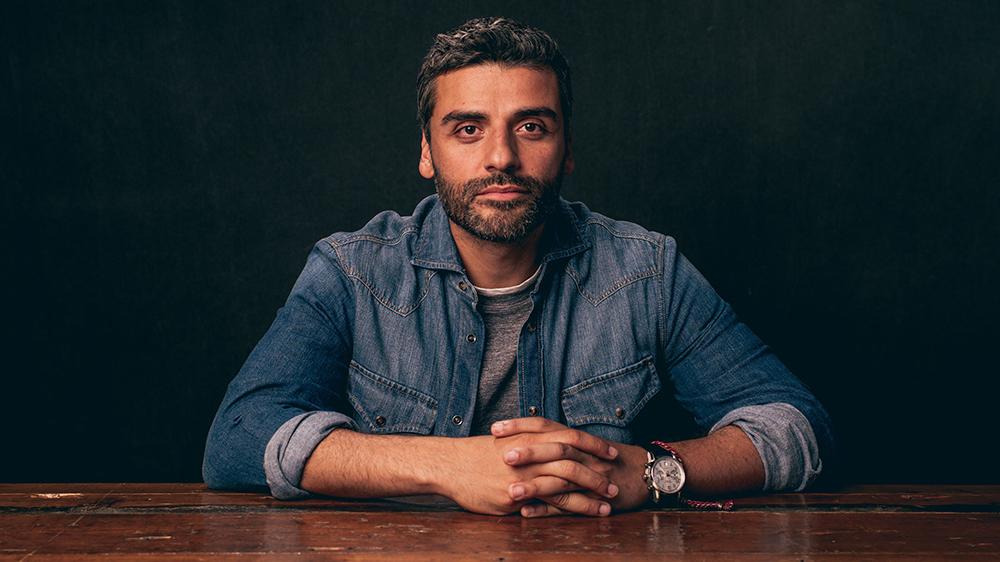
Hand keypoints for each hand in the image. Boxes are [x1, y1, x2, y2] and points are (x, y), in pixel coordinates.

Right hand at [430, 420, 620, 516]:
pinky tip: (583, 515)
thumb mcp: (508, 439)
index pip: (571, 437)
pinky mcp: (518, 495)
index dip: (594, 445)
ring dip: (591, 495)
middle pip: (575, 461)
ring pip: (568, 483)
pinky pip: (551, 503)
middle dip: (598, 473)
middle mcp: (532, 452)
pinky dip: (571, 509)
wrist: (450, 464)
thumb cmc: (477, 453)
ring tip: (607, 505)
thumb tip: (550, 444)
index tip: (611, 452)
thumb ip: (531, 441)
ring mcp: (526, 474)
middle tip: (615, 484)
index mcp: (531, 435)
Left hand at [491, 417, 650, 516]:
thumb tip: (522, 437)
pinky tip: (527, 513)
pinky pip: (569, 506)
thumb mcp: (581, 444)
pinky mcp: (593, 499)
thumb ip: (555, 440)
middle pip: (554, 449)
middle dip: (529, 452)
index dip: (520, 425)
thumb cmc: (607, 458)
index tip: (495, 427)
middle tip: (503, 455)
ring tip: (510, 491)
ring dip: (535, 486)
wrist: (644, 472)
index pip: (544, 425)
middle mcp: (581, 454)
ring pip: (560, 480)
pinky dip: (548, 510)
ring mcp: (588, 477)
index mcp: (574, 439)